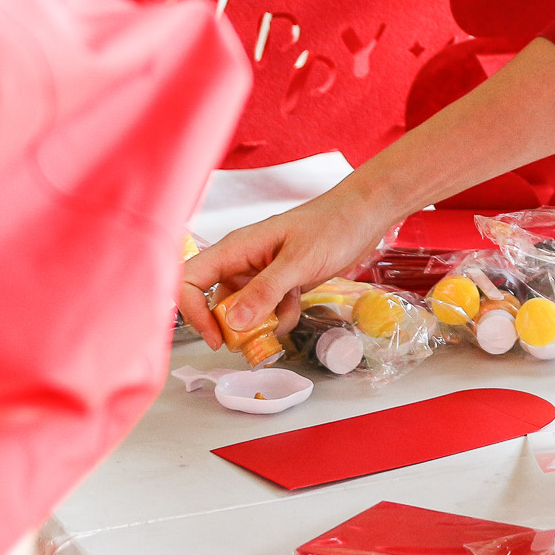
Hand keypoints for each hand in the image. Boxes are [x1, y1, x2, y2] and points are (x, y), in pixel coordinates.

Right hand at [177, 182, 393, 347]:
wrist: (364, 215)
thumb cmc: (332, 226)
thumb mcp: (299, 261)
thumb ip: (266, 291)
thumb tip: (234, 323)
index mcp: (235, 248)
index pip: (189, 280)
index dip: (191, 312)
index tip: (216, 337)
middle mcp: (241, 261)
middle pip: (214, 303)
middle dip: (231, 327)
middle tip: (254, 340)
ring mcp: (260, 273)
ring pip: (242, 311)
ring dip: (259, 325)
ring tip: (283, 318)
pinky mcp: (280, 282)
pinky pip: (266, 310)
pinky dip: (278, 316)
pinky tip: (297, 306)